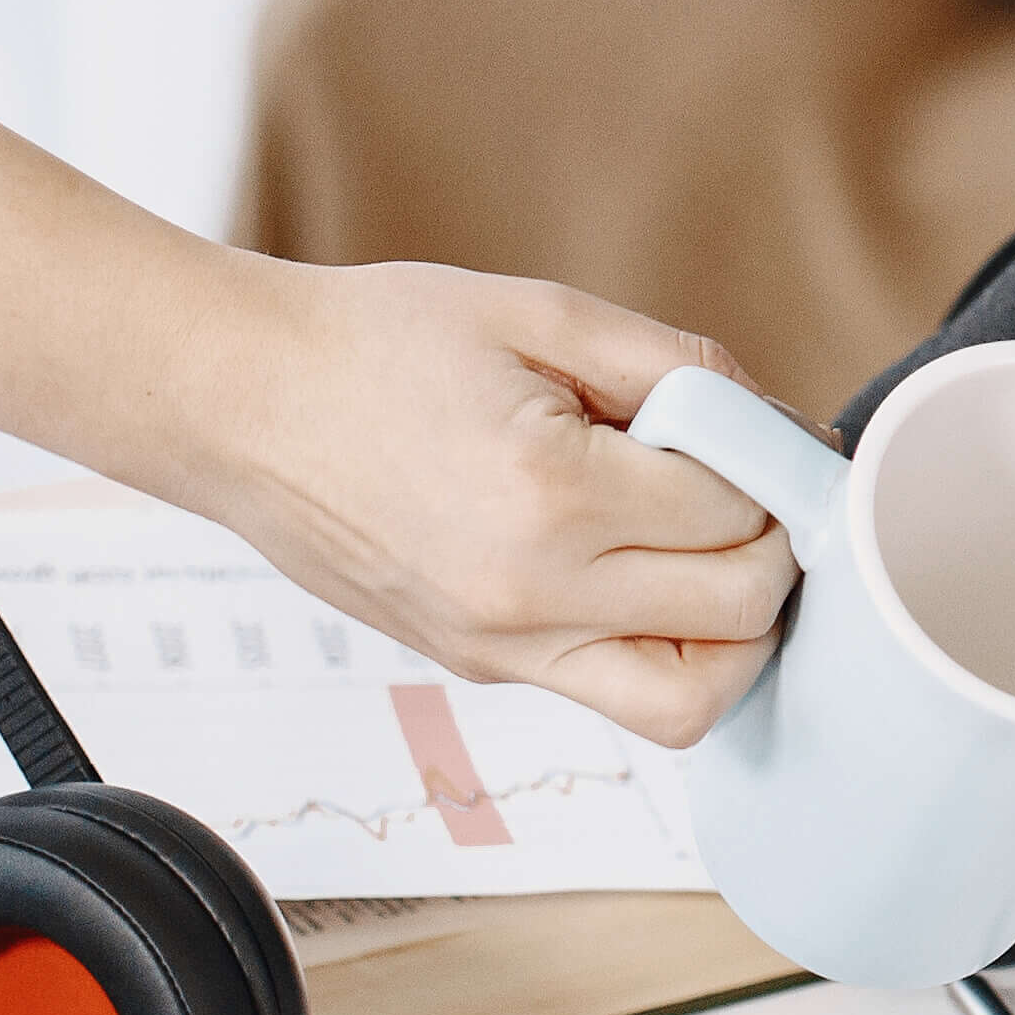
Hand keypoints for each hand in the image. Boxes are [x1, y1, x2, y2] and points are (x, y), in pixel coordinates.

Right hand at [183, 252, 800, 745]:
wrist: (237, 401)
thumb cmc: (374, 344)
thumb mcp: (544, 313)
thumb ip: (679, 366)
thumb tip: (776, 425)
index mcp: (550, 497)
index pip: (735, 514)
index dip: (772, 463)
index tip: (757, 430)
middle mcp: (528, 597)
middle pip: (739, 619)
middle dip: (772, 547)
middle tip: (745, 486)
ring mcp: (500, 649)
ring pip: (689, 702)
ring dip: (733, 633)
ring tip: (709, 548)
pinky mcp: (480, 668)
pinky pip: (615, 694)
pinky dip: (663, 648)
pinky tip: (646, 569)